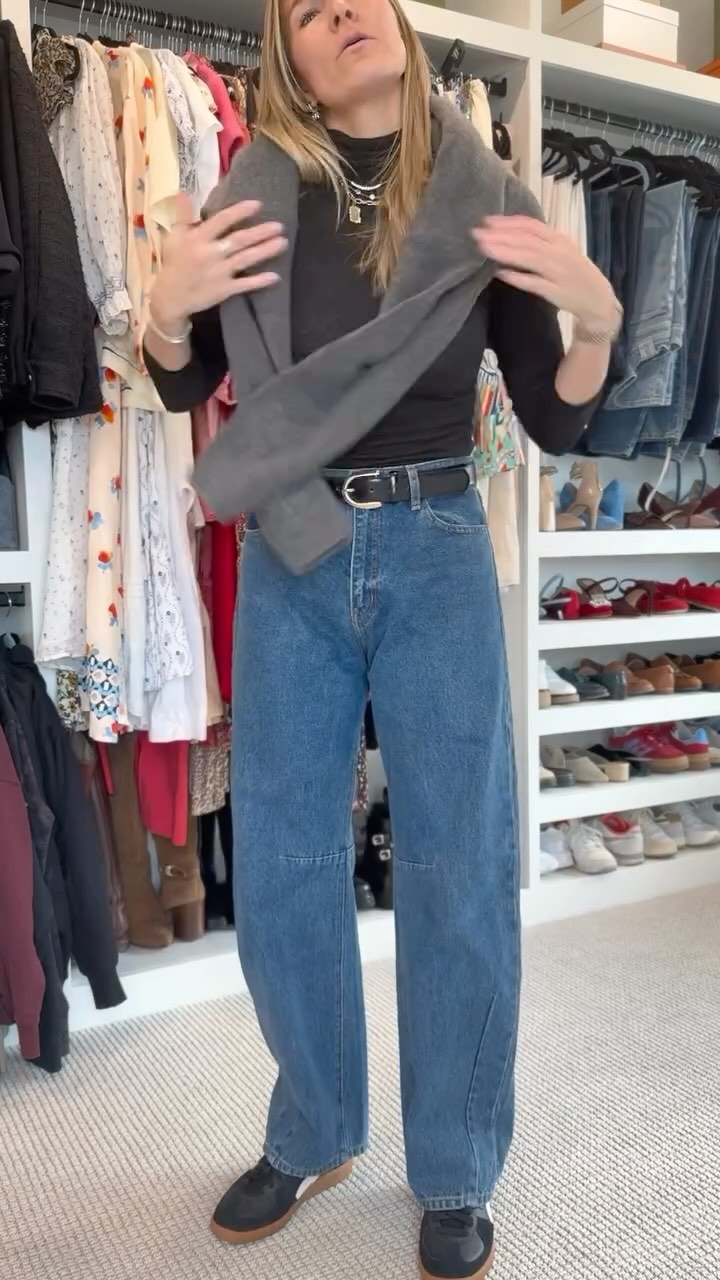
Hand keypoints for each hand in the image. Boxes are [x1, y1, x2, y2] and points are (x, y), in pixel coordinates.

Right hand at [150, 192, 287, 331]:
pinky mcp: (225, 290)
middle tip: (279, 226)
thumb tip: (184, 191)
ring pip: (246, 259)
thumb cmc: (174, 263)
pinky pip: (245, 285)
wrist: (171, 297)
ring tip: (283, 243)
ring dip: (265, 251)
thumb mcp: (174, 237)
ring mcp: (220, 273)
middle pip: (240, 240)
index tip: (258, 204)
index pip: (222, 221)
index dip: (240, 212)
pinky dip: (260, 281)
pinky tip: (276, 276)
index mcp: (199, 238)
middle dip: (260, 233)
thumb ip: (182, 215)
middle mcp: (212, 254)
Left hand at [474, 216, 617, 332]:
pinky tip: (501, 273)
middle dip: (501, 235)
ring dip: (506, 252)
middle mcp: (559, 253)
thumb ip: (540, 242)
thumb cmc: (575, 273)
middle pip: (527, 240)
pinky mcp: (556, 292)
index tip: (487, 221)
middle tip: (477, 233)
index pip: (531, 226)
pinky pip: (535, 283)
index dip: (508, 222)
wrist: (598, 299)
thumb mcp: (561, 251)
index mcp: (559, 240)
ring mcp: (558, 272)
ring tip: (485, 248)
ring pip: (529, 258)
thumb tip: (510, 234)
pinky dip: (518, 277)